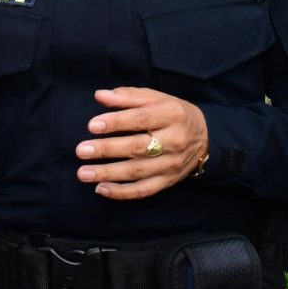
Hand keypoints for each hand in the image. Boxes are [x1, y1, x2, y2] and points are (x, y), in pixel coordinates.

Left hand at [75, 88, 207, 198]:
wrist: (206, 138)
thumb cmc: (174, 114)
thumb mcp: (157, 98)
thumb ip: (128, 96)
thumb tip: (100, 96)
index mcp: (172, 115)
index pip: (141, 119)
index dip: (116, 122)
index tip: (92, 125)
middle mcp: (174, 141)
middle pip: (137, 147)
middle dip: (107, 150)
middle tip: (81, 150)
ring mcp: (171, 165)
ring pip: (137, 172)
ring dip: (108, 173)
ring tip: (83, 173)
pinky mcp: (167, 182)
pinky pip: (143, 190)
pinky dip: (121, 192)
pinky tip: (100, 188)